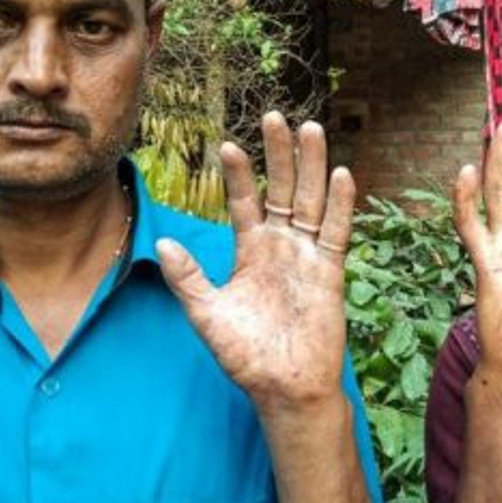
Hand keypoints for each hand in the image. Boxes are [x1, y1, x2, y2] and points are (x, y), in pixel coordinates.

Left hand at [157, 112, 353, 414]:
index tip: (229, 145)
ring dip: (311, 165)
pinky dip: (340, 204)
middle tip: (276, 115)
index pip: (245, 202)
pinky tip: (340, 174)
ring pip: (312, 200)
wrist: (282, 386)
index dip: (239, 175)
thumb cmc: (244, 355)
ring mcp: (308, 256)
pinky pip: (336, 231)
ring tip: (310, 128)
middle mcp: (281, 246)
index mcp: (250, 251)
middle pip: (283, 188)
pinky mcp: (330, 271)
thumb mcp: (206, 314)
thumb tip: (160, 241)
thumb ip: (187, 277)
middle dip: (280, 153)